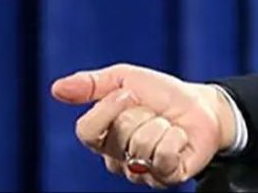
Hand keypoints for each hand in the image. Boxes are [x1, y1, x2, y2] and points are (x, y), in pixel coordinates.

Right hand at [51, 63, 235, 187]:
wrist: (201, 104)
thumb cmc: (161, 94)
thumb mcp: (125, 80)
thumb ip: (91, 85)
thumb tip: (56, 89)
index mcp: (102, 137)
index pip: (86, 131)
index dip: (108, 109)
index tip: (129, 93)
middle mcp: (117, 159)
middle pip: (120, 134)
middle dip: (143, 113)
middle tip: (155, 112)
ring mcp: (141, 172)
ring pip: (143, 145)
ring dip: (162, 125)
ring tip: (168, 125)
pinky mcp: (165, 178)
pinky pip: (164, 156)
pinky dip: (176, 138)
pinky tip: (180, 138)